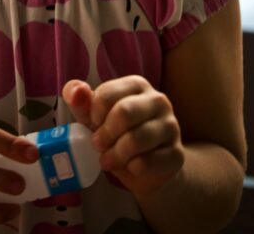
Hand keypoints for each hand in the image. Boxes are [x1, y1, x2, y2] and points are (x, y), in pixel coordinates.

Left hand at [62, 76, 184, 196]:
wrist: (147, 168)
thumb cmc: (118, 135)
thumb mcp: (96, 117)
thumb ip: (81, 101)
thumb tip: (76, 92)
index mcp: (137, 85)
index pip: (107, 93)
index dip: (94, 114)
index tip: (94, 125)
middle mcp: (158, 100)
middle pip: (124, 112)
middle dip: (105, 134)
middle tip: (98, 145)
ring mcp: (171, 126)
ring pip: (137, 139)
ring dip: (116, 154)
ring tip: (108, 160)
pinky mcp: (177, 153)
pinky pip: (148, 162)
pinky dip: (132, 168)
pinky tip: (131, 167)